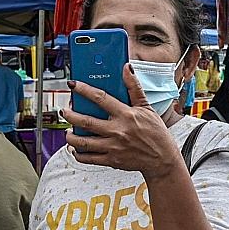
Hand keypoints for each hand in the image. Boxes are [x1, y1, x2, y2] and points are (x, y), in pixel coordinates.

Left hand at [63, 66, 180, 177]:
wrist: (162, 159)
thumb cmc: (156, 133)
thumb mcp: (147, 107)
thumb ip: (134, 88)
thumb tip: (127, 68)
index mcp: (126, 115)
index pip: (100, 98)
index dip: (84, 90)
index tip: (73, 85)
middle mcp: (117, 131)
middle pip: (86, 121)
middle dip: (70, 115)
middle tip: (65, 111)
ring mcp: (113, 147)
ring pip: (83, 142)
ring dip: (71, 136)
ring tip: (68, 131)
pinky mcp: (112, 160)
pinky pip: (89, 158)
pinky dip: (79, 154)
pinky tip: (76, 148)